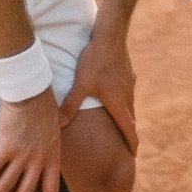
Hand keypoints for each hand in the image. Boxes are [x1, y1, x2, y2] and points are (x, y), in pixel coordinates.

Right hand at [0, 90, 61, 191]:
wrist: (31, 90)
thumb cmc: (43, 103)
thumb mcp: (56, 121)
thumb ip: (57, 128)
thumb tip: (62, 124)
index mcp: (52, 154)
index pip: (52, 187)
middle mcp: (38, 158)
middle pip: (27, 191)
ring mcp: (23, 154)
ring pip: (8, 183)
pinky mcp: (7, 146)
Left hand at [60, 27, 138, 152]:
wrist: (111, 35)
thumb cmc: (95, 61)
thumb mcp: (81, 85)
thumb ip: (70, 106)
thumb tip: (58, 127)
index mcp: (118, 103)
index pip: (129, 129)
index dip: (131, 144)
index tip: (133, 156)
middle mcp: (127, 95)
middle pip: (130, 119)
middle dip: (128, 133)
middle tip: (126, 146)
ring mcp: (129, 83)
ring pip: (129, 105)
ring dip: (126, 117)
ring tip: (119, 125)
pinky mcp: (127, 73)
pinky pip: (127, 92)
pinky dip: (123, 101)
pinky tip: (115, 96)